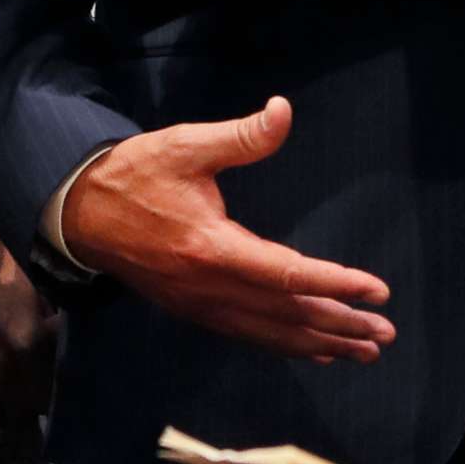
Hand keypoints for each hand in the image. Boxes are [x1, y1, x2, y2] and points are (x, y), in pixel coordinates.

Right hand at [0, 195, 57, 456]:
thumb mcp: (36, 288)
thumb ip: (48, 324)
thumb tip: (60, 344)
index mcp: (27, 345)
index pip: (50, 393)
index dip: (58, 403)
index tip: (65, 411)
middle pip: (22, 417)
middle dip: (33, 427)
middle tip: (42, 438)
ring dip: (2, 434)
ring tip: (12, 446)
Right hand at [62, 97, 396, 363]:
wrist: (80, 213)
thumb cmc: (135, 175)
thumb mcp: (185, 145)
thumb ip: (240, 136)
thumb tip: (283, 111)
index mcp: (211, 248)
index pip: (287, 275)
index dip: (334, 284)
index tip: (375, 292)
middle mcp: (209, 288)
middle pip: (285, 314)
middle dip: (339, 325)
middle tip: (384, 335)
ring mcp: (200, 306)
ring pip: (270, 333)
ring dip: (319, 343)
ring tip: (363, 352)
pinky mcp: (194, 311)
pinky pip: (249, 335)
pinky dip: (285, 345)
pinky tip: (313, 350)